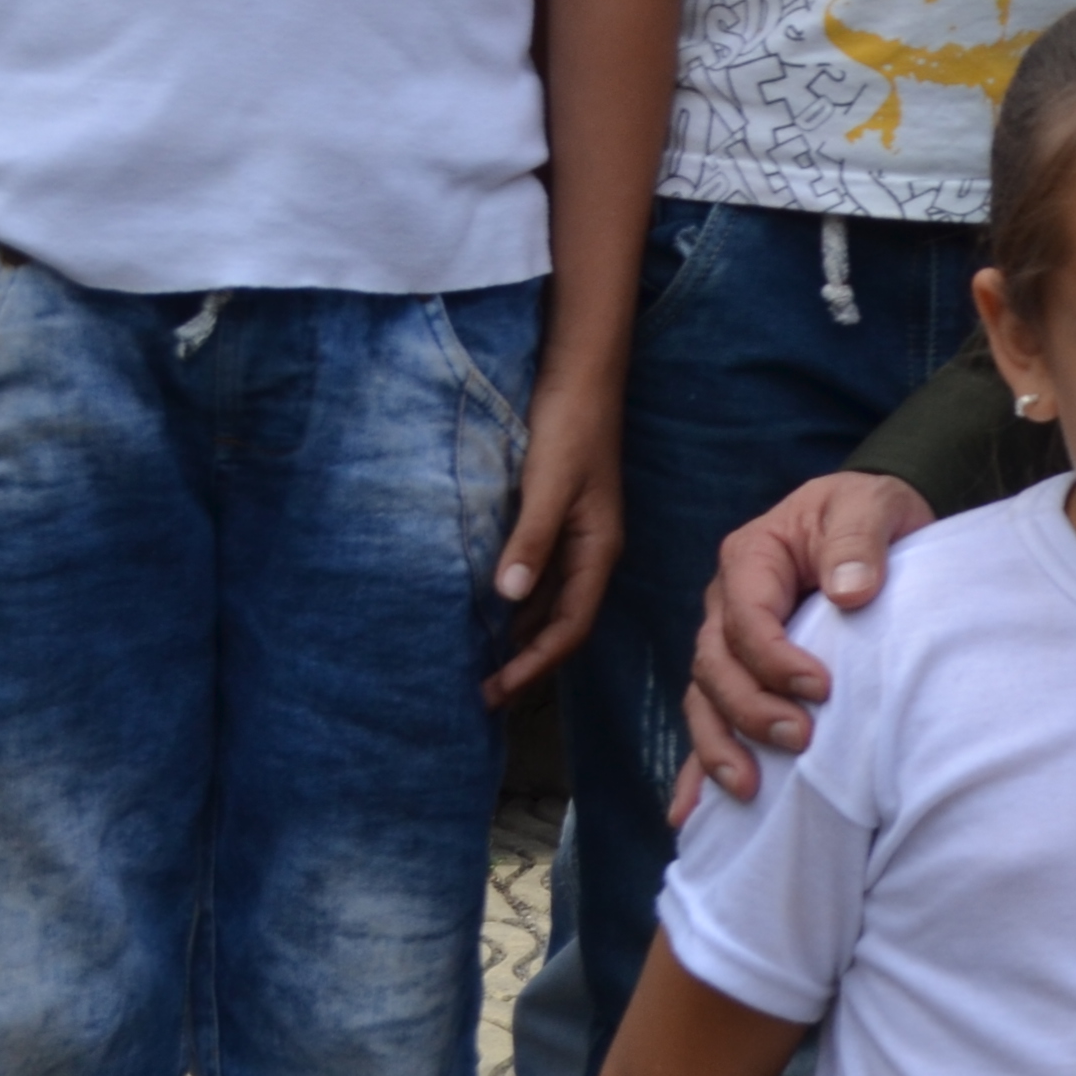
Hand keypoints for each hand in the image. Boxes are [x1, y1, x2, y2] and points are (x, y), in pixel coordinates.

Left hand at [482, 368, 626, 706]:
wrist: (579, 379)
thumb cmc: (569, 429)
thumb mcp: (549, 484)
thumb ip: (531, 539)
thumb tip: (507, 596)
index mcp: (598, 551)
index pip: (570, 627)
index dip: (536, 665)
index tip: (495, 692)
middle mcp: (589, 553)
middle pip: (561, 625)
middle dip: (527, 663)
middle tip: (480, 695)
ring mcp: (574, 539)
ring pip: (548, 605)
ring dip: (518, 639)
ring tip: (477, 666)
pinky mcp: (555, 523)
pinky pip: (536, 580)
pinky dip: (513, 606)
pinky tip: (484, 612)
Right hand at [669, 471, 927, 815]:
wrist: (877, 526)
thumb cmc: (869, 512)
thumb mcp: (871, 505)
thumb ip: (860, 540)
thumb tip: (850, 592)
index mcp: (751, 557)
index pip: (747, 618)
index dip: (775, 659)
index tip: (822, 689)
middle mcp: (726, 605)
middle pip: (716, 667)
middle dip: (750, 710)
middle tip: (799, 740)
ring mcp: (728, 643)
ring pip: (705, 701)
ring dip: (720, 747)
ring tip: (748, 789)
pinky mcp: (744, 675)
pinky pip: (712, 721)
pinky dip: (700, 767)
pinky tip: (690, 814)